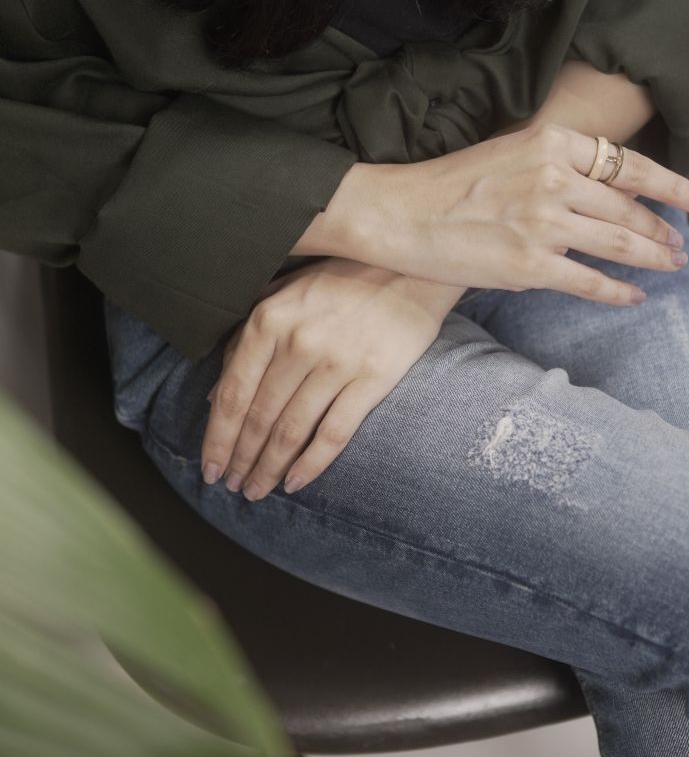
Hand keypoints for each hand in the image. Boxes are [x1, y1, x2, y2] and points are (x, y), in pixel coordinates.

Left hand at [200, 259, 464, 499]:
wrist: (411, 265)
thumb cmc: (341, 279)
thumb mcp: (284, 295)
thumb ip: (247, 340)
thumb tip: (217, 396)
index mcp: (269, 320)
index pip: (233, 394)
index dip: (218, 438)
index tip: (210, 468)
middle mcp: (298, 343)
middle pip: (259, 418)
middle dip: (241, 459)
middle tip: (232, 487)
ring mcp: (337, 363)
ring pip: (292, 431)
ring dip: (269, 468)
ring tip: (258, 490)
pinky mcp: (372, 378)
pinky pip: (334, 432)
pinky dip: (311, 463)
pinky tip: (295, 483)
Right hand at [341, 120, 688, 306]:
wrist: (399, 214)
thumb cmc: (451, 184)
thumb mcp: (512, 151)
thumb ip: (558, 163)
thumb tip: (605, 185)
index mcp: (553, 144)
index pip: (630, 165)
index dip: (674, 184)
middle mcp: (555, 179)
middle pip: (630, 208)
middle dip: (663, 231)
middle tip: (681, 245)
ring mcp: (544, 224)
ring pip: (619, 245)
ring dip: (652, 258)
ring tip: (670, 266)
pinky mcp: (529, 265)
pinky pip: (591, 283)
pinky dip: (619, 292)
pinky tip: (634, 296)